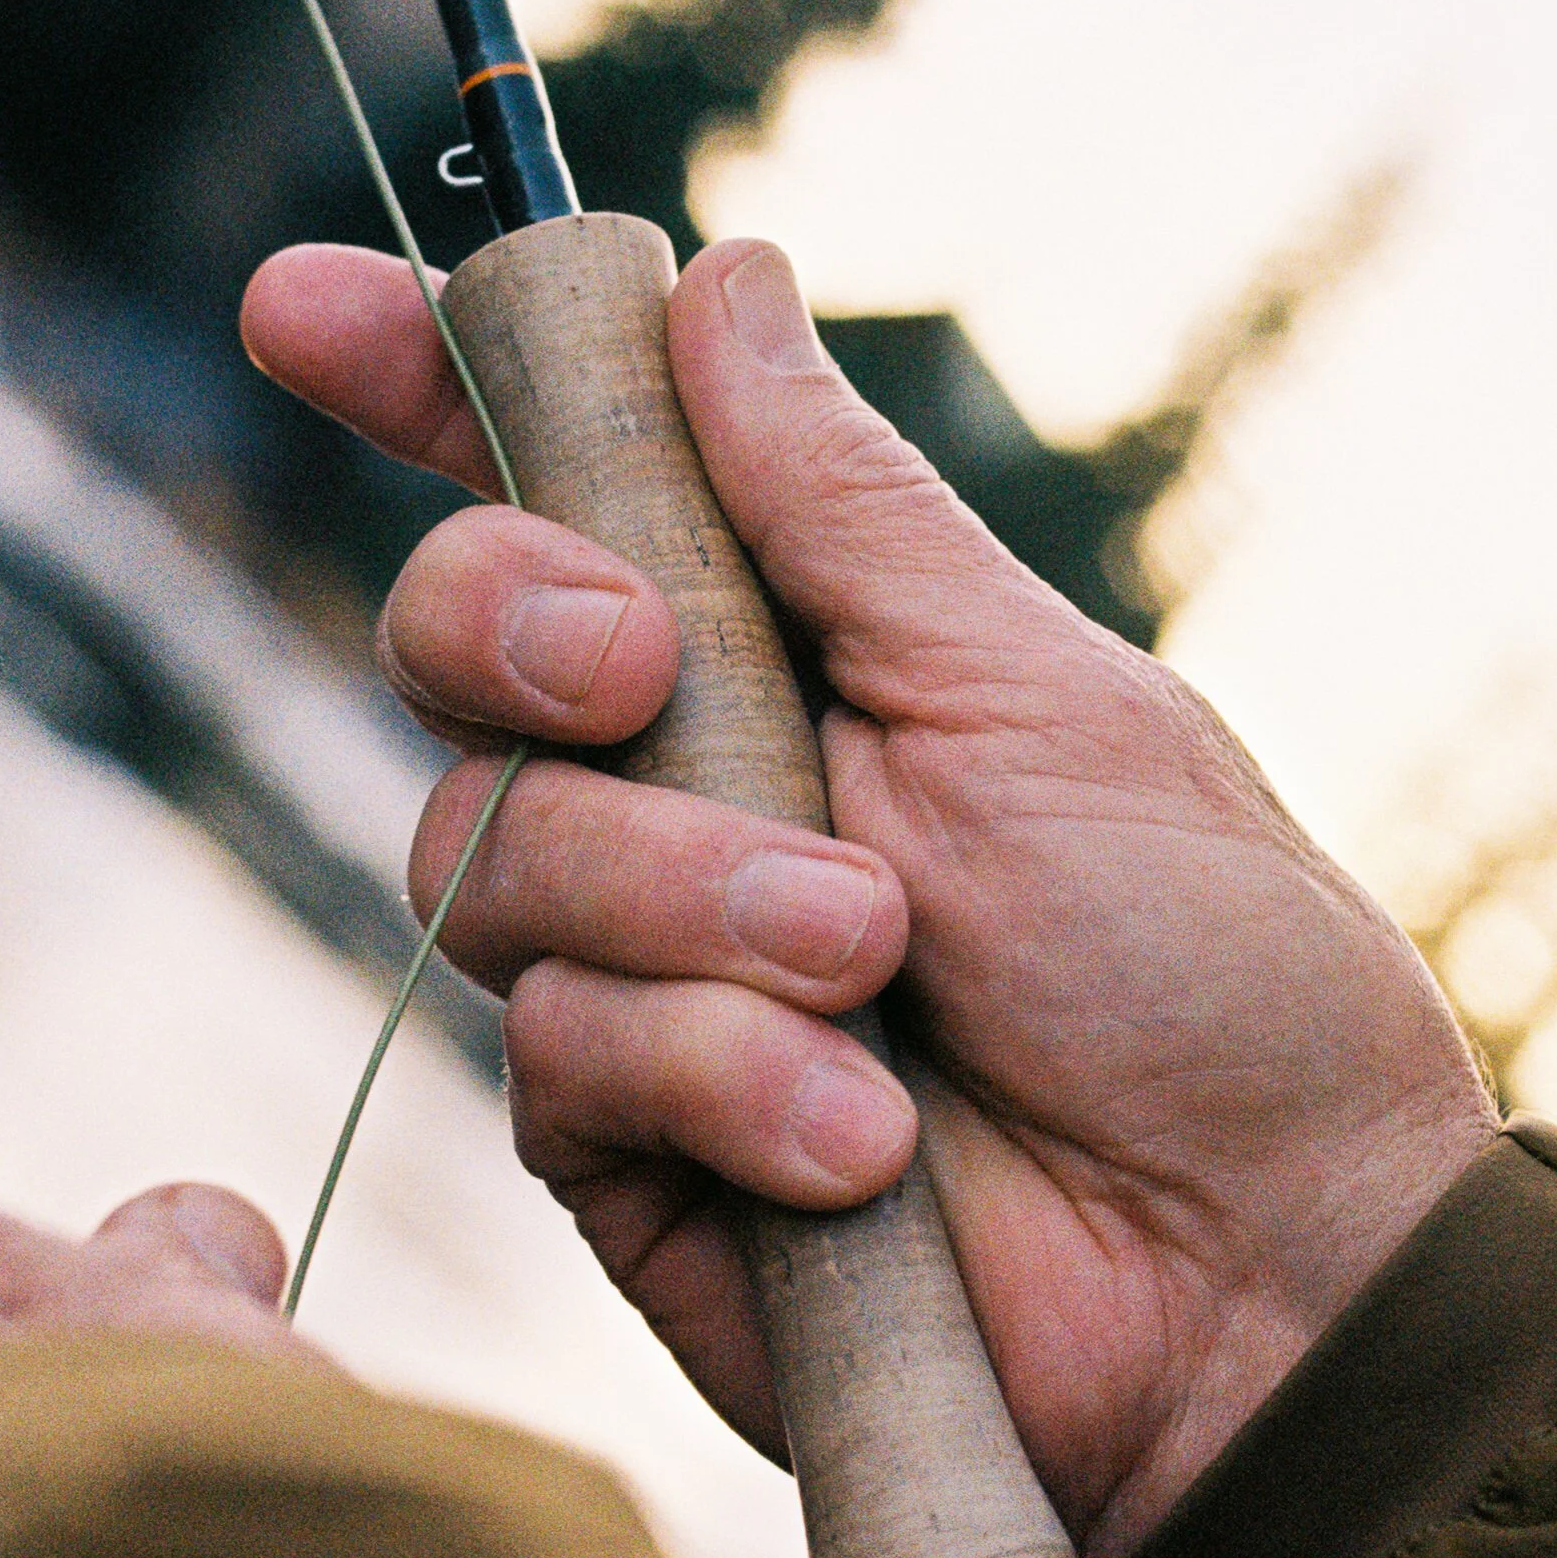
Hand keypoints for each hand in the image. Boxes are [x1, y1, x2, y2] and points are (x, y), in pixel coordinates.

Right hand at [244, 236, 1493, 1557]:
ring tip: (874, 968)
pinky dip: (714, 1072)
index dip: (420, 384)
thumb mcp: (1038, 698)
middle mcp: (683, 797)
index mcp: (792, 653)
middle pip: (453, 647)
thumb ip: (845, 509)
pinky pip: (557, 1056)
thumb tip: (726, 278)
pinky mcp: (623, 1155)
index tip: (300, 306)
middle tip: (640, 669)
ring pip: (489, 853)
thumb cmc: (1199, 971)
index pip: (566, 489)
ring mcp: (639, 979)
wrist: (1256, 1280)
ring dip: (682, 894)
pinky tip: (859, 1140)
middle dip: (512, 622)